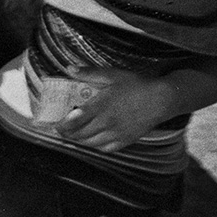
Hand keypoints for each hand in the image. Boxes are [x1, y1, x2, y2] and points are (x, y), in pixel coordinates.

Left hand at [54, 67, 173, 152]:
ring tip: (73, 135)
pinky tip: (91, 140)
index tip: (55, 124)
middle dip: (67, 134)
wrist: (162, 99)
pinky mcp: (125, 141)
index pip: (74, 121)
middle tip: (61, 130)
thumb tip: (69, 68)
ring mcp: (116, 134)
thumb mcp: (112, 75)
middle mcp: (106, 123)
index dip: (62, 125)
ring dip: (79, 140)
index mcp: (100, 106)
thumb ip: (89, 73)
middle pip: (80, 134)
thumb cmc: (137, 85)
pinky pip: (104, 148)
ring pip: (90, 143)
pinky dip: (94, 146)